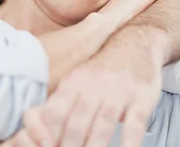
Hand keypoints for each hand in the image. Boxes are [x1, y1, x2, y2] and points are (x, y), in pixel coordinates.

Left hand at [18, 27, 163, 146]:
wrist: (135, 43)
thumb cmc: (102, 71)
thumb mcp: (76, 80)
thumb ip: (59, 104)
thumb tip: (37, 128)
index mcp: (73, 84)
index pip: (55, 112)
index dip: (48, 134)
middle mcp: (94, 86)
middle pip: (77, 123)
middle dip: (69, 146)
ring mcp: (119, 93)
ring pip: (103, 124)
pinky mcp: (142, 99)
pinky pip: (135, 125)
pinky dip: (129, 143)